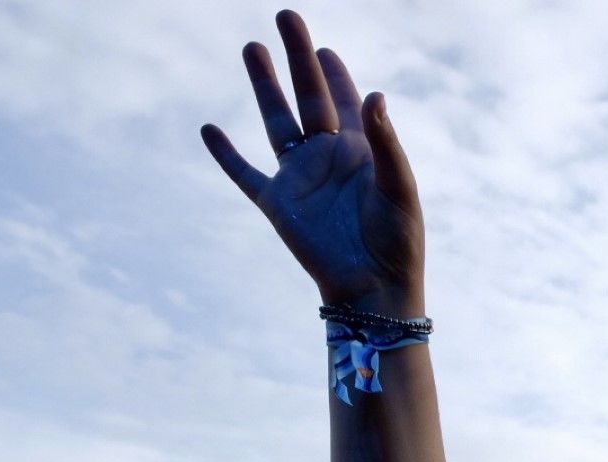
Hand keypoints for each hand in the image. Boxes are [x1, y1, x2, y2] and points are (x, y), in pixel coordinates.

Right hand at [201, 11, 422, 310]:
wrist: (374, 288)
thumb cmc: (397, 240)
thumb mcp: (398, 186)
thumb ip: (385, 142)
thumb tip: (375, 94)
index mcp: (359, 150)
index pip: (344, 99)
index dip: (334, 71)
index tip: (324, 46)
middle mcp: (327, 157)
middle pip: (307, 95)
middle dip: (297, 57)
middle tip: (286, 16)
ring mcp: (299, 178)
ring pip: (275, 122)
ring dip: (263, 86)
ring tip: (251, 48)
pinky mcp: (277, 205)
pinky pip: (245, 174)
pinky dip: (226, 154)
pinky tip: (209, 130)